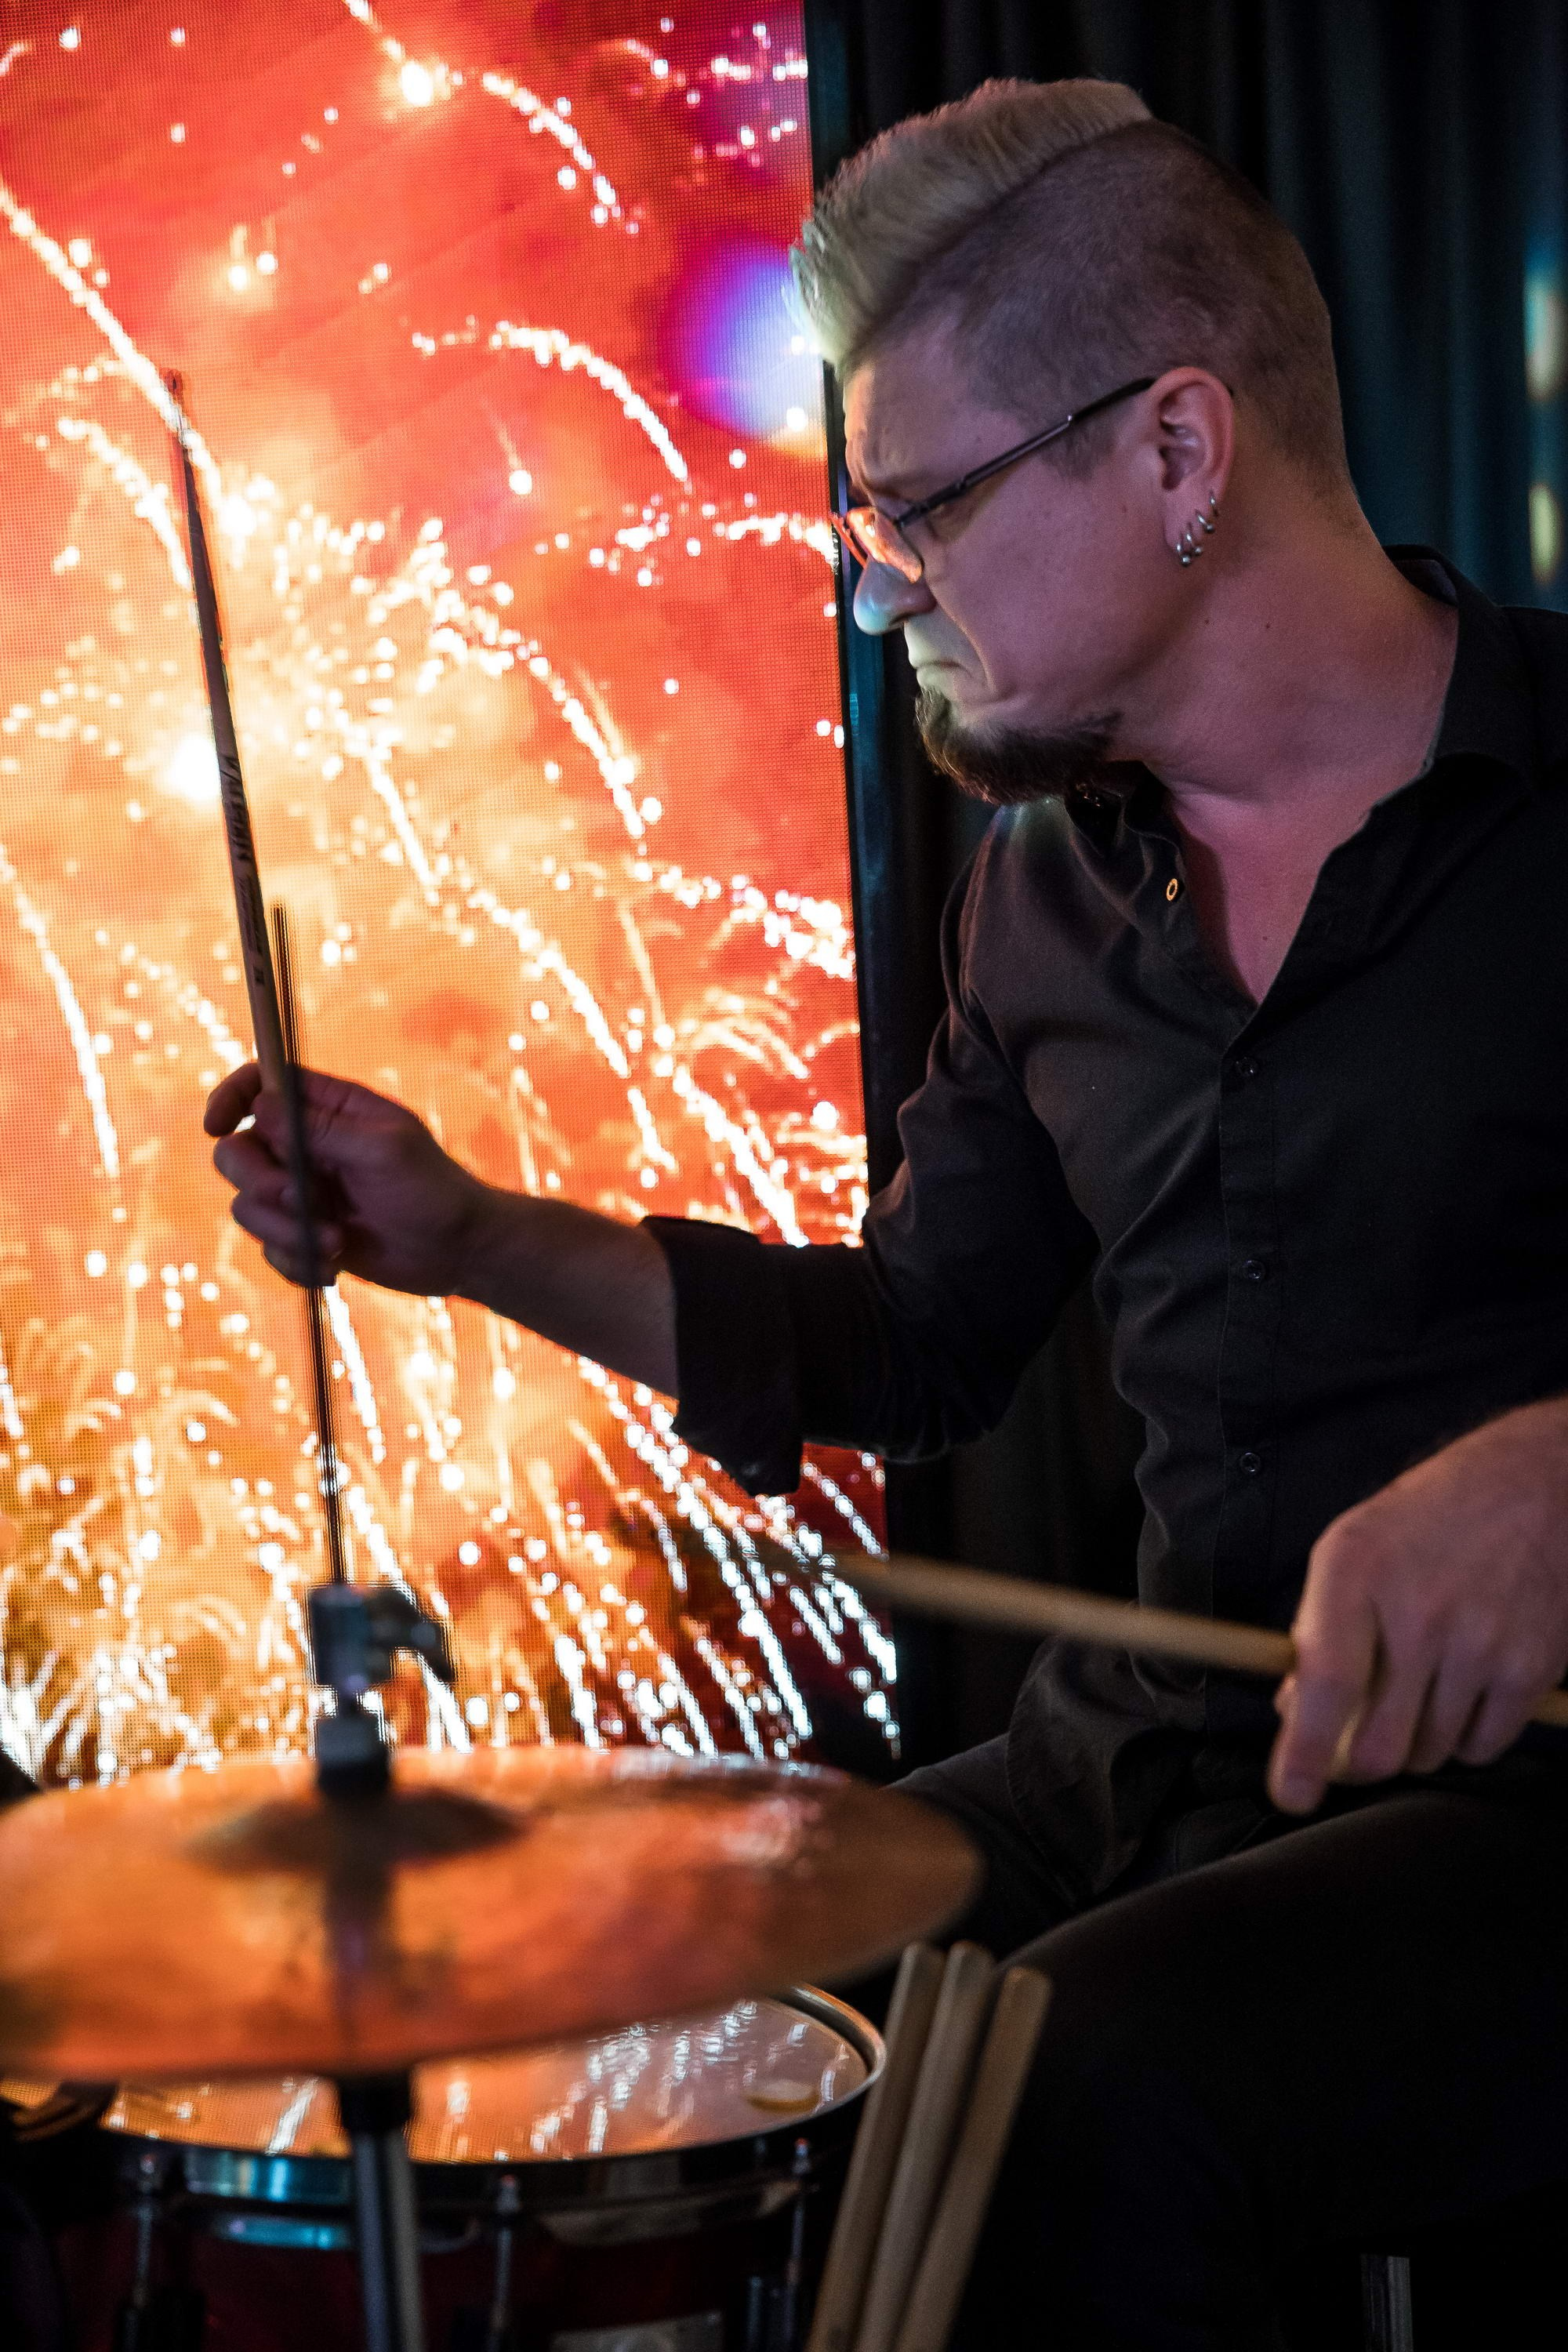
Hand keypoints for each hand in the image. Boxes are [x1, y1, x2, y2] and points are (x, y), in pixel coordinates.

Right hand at [204, 1062, 498, 1298]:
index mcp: (330, 1109)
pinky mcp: (306, 1236)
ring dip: (283, 1230)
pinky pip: (270, 1248)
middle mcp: (309, 1147)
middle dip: (257, 1180)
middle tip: (299, 1199)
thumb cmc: (434, 1191)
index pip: (263, 1083)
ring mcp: (304, 1193)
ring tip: (336, 1243)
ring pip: (247, 1205)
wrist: (459, 1253)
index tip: (217, 1124)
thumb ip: (322, 1130)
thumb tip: (260, 1106)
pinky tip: (334, 1268)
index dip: (231, 1096)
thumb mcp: (383, 1151)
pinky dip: (294, 1261)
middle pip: (239, 1150)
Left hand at [1268, 1399, 1567, 1812]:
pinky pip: (1483, 1746)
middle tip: (1358, 1739)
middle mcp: (1420, 1611)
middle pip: (1381, 1745)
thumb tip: (1295, 1711)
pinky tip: (1462, 1688)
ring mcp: (1481, 1643)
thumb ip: (1318, 1628)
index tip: (1292, 1793)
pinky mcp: (1530, 1668)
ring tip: (1421, 1685)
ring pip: (1431, 1753)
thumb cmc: (1430, 1520)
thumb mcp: (1352, 1548)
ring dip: (1415, 1741)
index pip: (1327, 1683)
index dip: (1304, 1752)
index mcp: (1357, 1572)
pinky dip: (1466, 1736)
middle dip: (1359, 1760)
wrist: (1535, 1487)